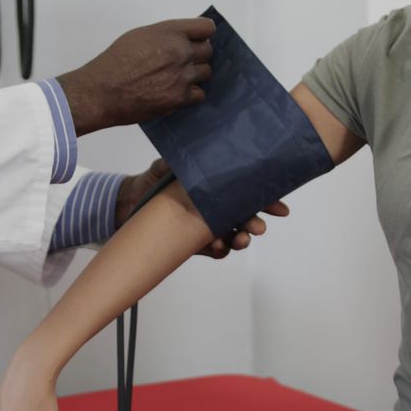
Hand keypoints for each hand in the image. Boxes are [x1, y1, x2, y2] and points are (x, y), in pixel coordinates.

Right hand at [58, 17, 215, 135]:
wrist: (102, 92)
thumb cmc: (115, 63)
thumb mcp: (140, 36)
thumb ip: (166, 36)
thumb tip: (183, 40)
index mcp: (170, 32)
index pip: (206, 28)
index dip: (202, 35)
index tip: (198, 40)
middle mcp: (180, 52)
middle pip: (208, 51)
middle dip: (197, 55)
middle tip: (182, 61)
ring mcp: (183, 76)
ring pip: (205, 72)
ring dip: (194, 74)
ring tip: (176, 78)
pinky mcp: (180, 98)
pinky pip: (199, 94)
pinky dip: (190, 94)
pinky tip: (175, 92)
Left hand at [117, 159, 290, 258]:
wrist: (130, 201)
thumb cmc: (154, 180)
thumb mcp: (166, 166)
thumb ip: (177, 163)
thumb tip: (184, 160)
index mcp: (218, 188)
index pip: (248, 194)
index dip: (268, 201)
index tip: (281, 209)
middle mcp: (218, 208)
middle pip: (246, 218)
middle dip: (255, 223)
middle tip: (258, 227)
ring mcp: (208, 227)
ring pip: (234, 237)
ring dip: (240, 240)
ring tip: (239, 240)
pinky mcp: (195, 243)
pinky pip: (215, 250)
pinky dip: (219, 249)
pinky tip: (216, 246)